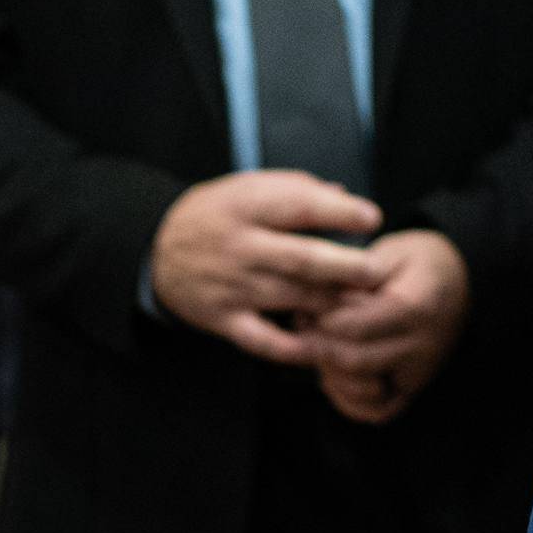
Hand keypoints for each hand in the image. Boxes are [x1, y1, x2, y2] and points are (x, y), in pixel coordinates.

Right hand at [150, 169, 381, 365]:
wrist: (156, 250)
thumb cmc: (212, 215)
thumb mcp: (245, 186)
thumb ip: (295, 188)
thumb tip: (343, 196)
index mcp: (247, 206)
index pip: (298, 206)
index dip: (338, 212)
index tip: (371, 217)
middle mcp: (240, 247)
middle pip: (300, 258)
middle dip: (344, 267)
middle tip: (376, 271)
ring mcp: (233, 287)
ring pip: (290, 298)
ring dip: (330, 304)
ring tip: (363, 304)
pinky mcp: (226, 319)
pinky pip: (265, 340)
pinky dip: (294, 347)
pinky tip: (322, 344)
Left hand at [306, 228, 469, 423]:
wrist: (465, 280)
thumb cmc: (423, 260)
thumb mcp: (392, 251)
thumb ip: (355, 273)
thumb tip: (315, 296)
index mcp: (415, 306)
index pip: (355, 325)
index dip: (322, 319)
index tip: (303, 306)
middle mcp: (421, 345)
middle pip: (355, 359)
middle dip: (319, 346)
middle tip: (301, 327)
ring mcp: (420, 371)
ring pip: (362, 389)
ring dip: (329, 372)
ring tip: (316, 346)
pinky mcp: (415, 386)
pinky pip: (378, 411)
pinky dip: (350, 401)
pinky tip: (333, 376)